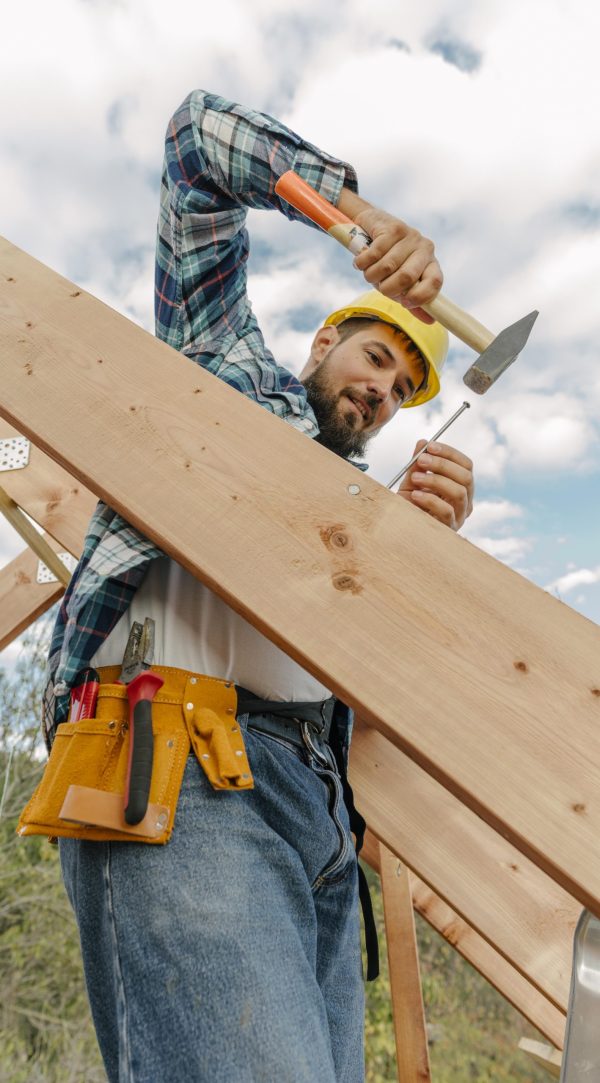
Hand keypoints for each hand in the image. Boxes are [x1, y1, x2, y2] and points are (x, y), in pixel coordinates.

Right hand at [337, 190, 442, 323]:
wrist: (372, 226)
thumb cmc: (388, 261)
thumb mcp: (400, 284)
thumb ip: (413, 300)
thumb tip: (431, 321)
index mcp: (431, 265)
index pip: (435, 283)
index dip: (419, 297)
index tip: (404, 302)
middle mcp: (425, 249)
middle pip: (406, 278)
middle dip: (387, 288)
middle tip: (380, 285)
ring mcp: (410, 236)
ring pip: (386, 267)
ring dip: (371, 275)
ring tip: (369, 271)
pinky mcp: (393, 228)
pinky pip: (373, 254)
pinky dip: (362, 263)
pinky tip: (361, 261)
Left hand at [397, 440, 473, 530]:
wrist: (398, 527)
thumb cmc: (409, 504)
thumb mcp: (413, 480)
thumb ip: (418, 463)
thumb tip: (423, 442)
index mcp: (461, 486)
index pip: (466, 465)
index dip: (450, 453)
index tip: (430, 446)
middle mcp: (465, 501)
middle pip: (467, 477)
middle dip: (443, 465)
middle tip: (421, 460)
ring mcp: (459, 516)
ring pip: (459, 492)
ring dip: (435, 480)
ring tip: (415, 478)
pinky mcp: (449, 528)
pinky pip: (446, 510)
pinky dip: (429, 499)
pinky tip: (415, 496)